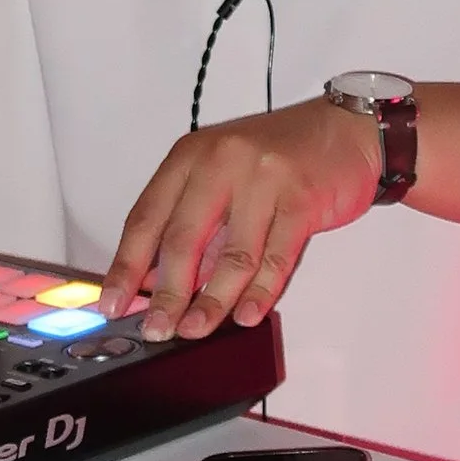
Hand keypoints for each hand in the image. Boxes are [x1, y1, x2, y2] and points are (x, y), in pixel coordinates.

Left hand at [101, 95, 379, 340]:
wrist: (345, 131)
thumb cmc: (280, 155)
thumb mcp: (222, 175)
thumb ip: (193, 223)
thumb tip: (158, 283)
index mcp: (191, 157)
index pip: (146, 217)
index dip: (126, 265)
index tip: (114, 302)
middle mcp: (221, 162)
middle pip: (183, 238)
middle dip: (166, 293)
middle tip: (156, 328)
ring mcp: (262, 179)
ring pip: (231, 254)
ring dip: (211, 301)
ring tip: (195, 330)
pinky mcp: (301, 199)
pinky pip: (275, 256)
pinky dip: (259, 292)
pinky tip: (246, 314)